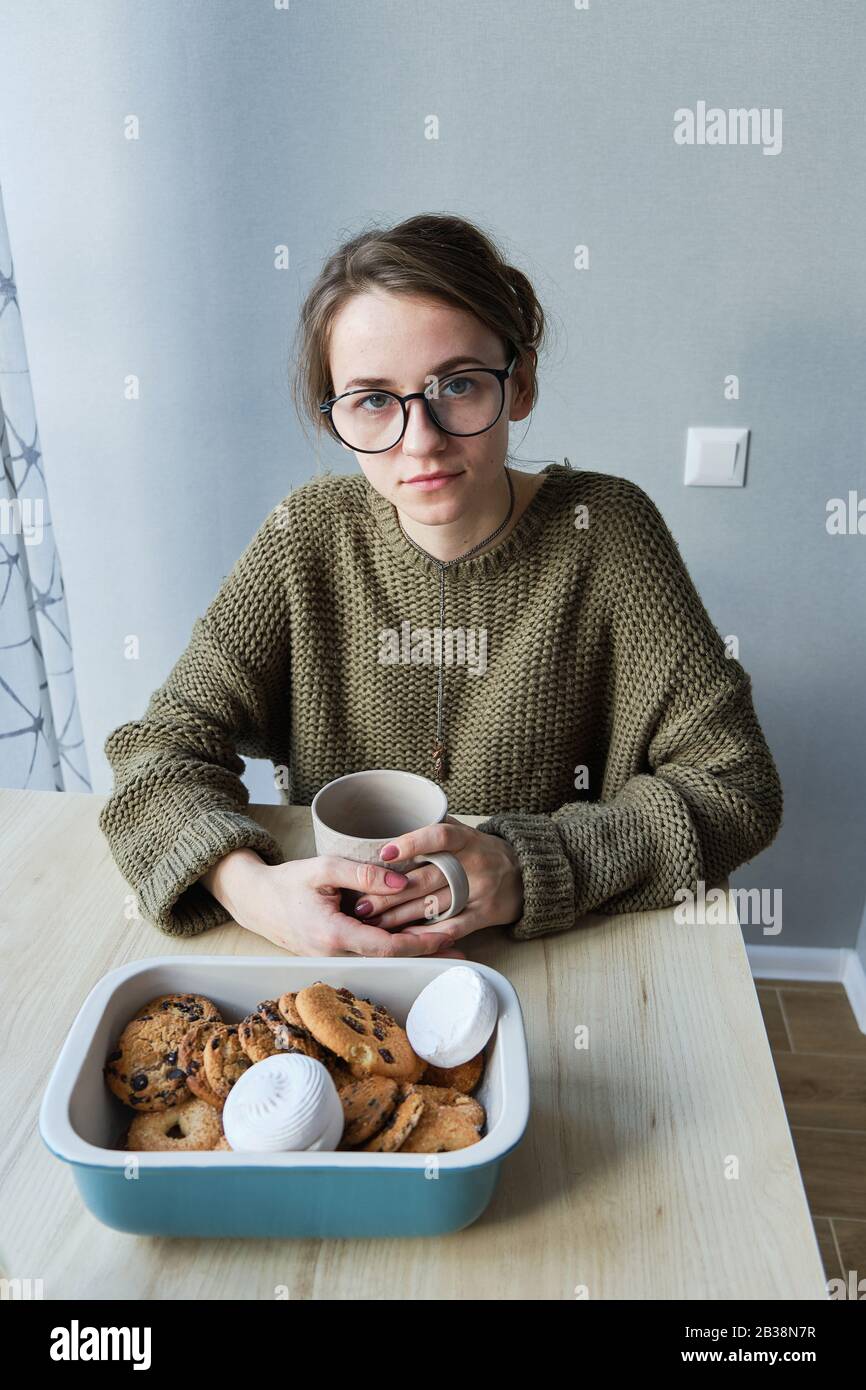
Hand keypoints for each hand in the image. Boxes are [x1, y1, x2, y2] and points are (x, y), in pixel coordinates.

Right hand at [200, 849, 467, 958]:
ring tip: (448, 947)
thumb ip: (364, 874)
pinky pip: (369, 952)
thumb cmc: (288, 882)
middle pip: (390, 957)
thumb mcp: (325, 868)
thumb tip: (402, 881)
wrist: (256, 901)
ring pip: (381, 957)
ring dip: (412, 952)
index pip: (387, 946)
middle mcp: (335, 954)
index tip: (447, 939)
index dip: (420, 944)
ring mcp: (333, 958)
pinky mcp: (334, 954)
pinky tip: (415, 939)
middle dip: (425, 954)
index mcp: (334, 934)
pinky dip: (393, 946)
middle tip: (461, 952)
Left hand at [351, 816, 523, 943]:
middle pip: (427, 879)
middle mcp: (475, 864)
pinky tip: (404, 937)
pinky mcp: (484, 915)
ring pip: (434, 906)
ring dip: (399, 916)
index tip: (384, 854)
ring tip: (372, 921)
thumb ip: (435, 826)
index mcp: (468, 839)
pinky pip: (452, 927)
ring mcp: (480, 891)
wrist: (527, 874)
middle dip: (390, 893)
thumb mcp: (466, 831)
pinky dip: (427, 934)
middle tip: (361, 902)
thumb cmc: (484, 851)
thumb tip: (390, 824)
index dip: (412, 843)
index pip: (440, 836)